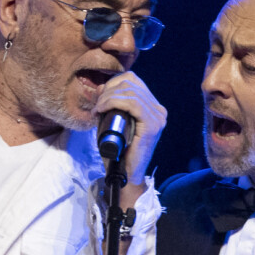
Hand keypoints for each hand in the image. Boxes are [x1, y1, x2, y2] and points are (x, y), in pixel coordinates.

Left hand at [93, 72, 166, 204]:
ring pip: (130, 92)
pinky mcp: (152, 125)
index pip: (132, 81)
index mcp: (152, 107)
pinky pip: (133, 103)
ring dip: (108, 97)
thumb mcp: (111, 121)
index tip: (99, 97)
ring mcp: (157, 117)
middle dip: (108, 90)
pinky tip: (102, 108)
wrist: (124, 174)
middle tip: (96, 105)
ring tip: (98, 109)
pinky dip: (113, 102)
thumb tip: (101, 87)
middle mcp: (158, 110)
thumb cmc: (118, 150)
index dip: (112, 83)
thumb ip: (109, 104)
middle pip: (130, 83)